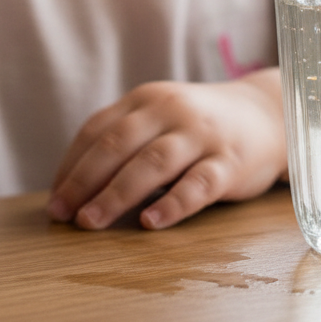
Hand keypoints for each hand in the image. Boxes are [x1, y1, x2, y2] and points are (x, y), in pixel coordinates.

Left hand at [47, 69, 286, 229]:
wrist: (265, 115)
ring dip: (117, 193)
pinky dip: (172, 204)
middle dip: (85, 181)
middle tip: (63, 215)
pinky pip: (198, 183)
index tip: (55, 200)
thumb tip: (72, 188)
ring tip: (91, 222)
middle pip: (119, 143)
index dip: (71, 165)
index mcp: (148, 99)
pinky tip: (150, 222)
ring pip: (154, 162)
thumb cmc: (199, 125)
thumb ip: (125, 139)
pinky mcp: (229, 162)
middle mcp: (173, 110)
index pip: (98, 129)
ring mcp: (202, 134)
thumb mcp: (161, 117)